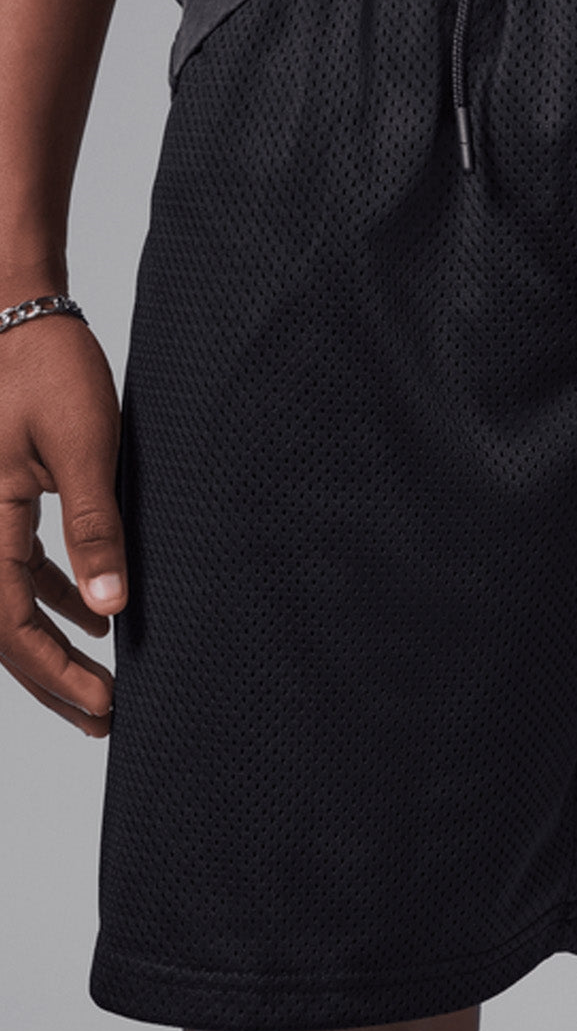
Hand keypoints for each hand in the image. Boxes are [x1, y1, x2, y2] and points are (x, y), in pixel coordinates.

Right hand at [0, 313, 125, 735]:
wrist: (15, 310)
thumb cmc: (47, 366)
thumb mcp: (83, 447)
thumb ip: (94, 527)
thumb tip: (112, 604)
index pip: (11, 626)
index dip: (57, 675)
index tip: (106, 708)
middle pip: (2, 629)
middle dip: (53, 678)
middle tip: (105, 720)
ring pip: (9, 603)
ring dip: (52, 645)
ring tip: (100, 686)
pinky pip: (15, 568)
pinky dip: (52, 599)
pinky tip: (92, 617)